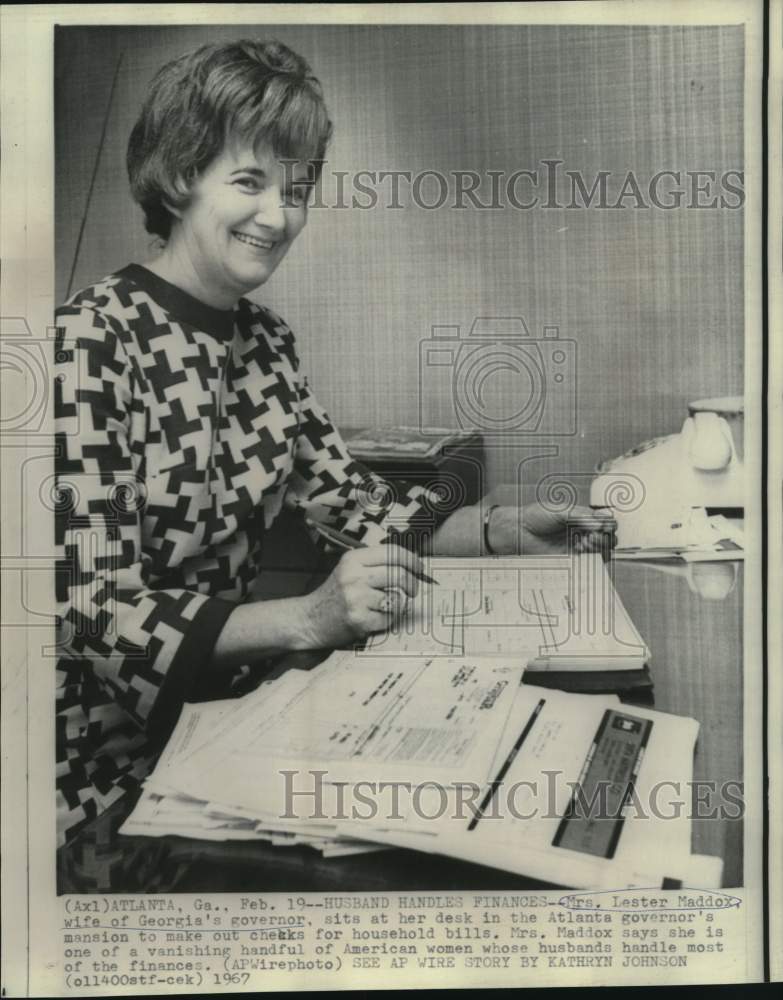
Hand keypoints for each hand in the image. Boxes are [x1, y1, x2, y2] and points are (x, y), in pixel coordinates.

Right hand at [295, 544, 422, 647]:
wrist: (309, 619)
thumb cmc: (335, 594)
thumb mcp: (350, 569)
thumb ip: (376, 564)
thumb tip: (411, 564)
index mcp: (353, 559)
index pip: (393, 553)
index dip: (412, 560)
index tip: (419, 568)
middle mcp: (354, 576)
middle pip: (399, 575)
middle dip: (413, 584)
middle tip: (413, 590)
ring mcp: (356, 598)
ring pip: (397, 599)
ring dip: (398, 604)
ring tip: (387, 606)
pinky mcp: (358, 619)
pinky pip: (389, 618)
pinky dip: (388, 620)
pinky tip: (375, 618)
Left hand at [520, 502, 616, 556]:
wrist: (518, 532)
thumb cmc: (536, 517)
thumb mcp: (561, 511)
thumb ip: (582, 516)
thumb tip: (601, 522)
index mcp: (583, 518)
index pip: (606, 522)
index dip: (609, 523)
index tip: (603, 523)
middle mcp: (583, 533)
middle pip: (609, 538)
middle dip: (605, 536)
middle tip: (592, 535)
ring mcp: (579, 547)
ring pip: (603, 551)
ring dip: (600, 547)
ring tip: (584, 542)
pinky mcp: (572, 561)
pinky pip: (590, 563)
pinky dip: (592, 558)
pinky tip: (580, 551)